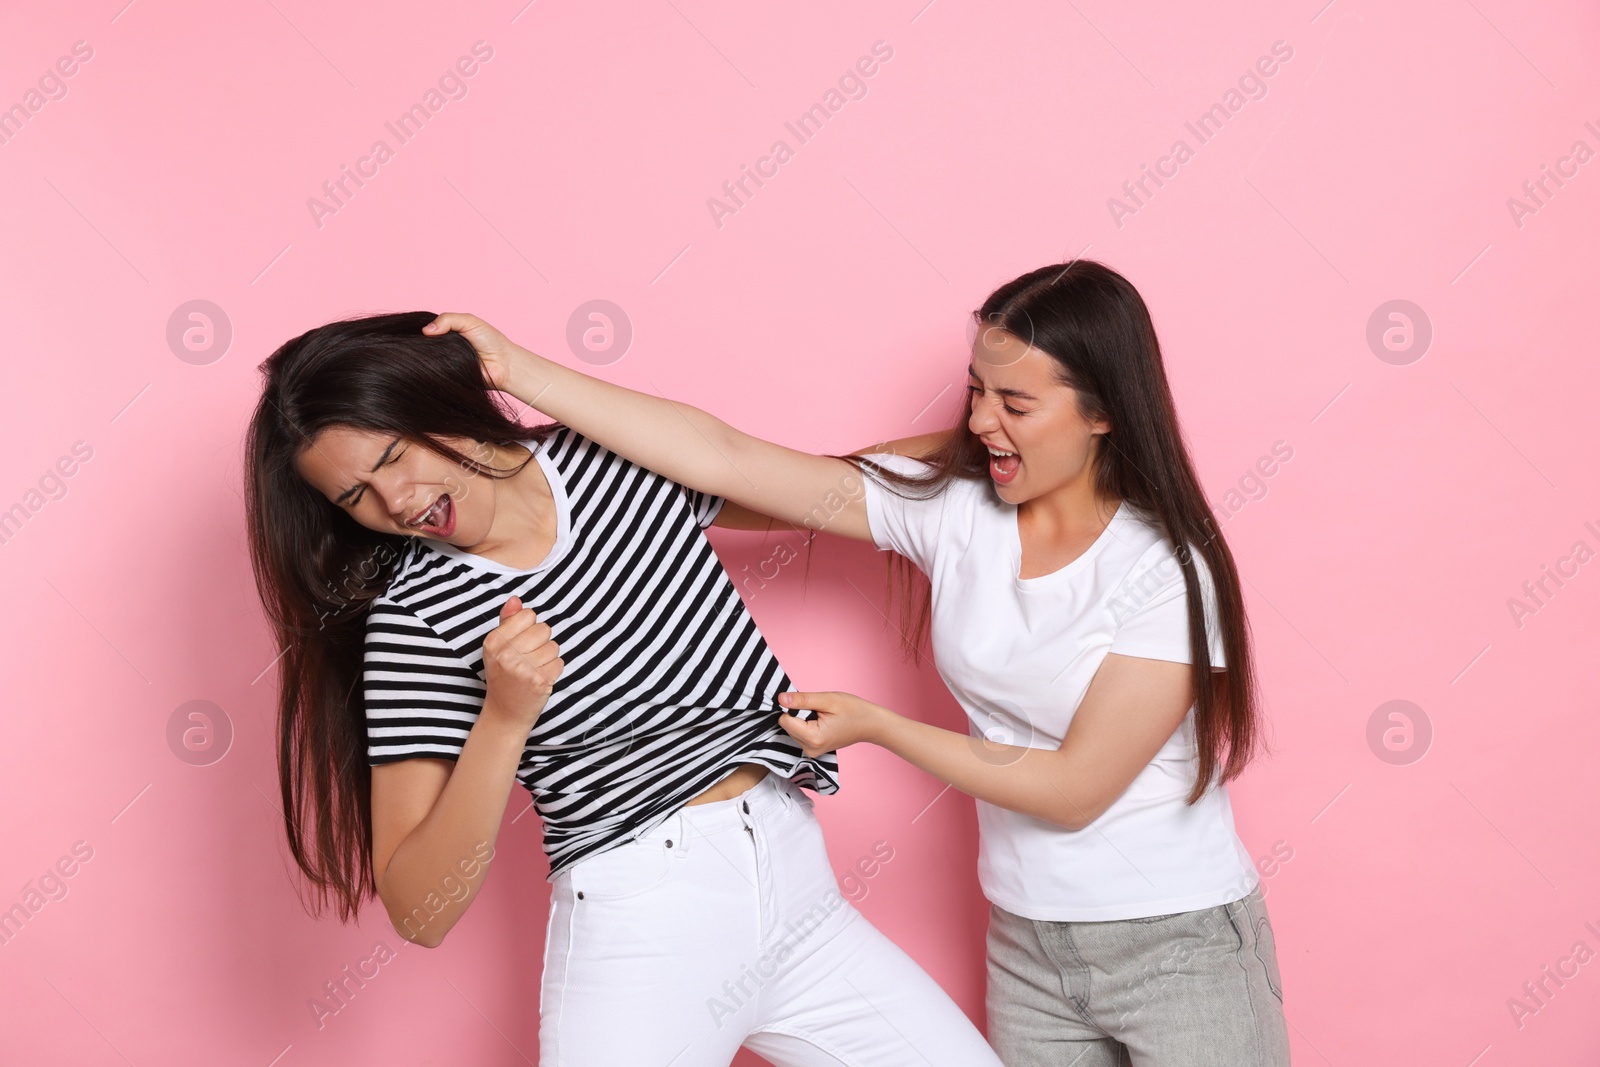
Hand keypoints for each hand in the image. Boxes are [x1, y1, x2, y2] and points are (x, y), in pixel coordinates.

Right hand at [423, 313, 530, 396]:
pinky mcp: (447, 376)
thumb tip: (425, 330)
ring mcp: (444, 362)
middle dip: (425, 342)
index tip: (419, 330)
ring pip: (427, 358)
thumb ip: (448, 319)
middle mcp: (443, 348)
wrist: (504, 364)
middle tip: (429, 340)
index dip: (422, 330)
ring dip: (431, 355)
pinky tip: (441, 363)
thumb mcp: (469, 321)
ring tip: (440, 351)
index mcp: (447, 333)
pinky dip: (437, 368)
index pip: (426, 331)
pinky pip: (435, 372)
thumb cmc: (491, 341)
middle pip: (424, 345)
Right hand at [480, 595, 563, 733]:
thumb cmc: (504, 676)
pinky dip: (554, 670)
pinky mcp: (539, 680)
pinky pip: (559, 662)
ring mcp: (522, 668)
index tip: (520, 644)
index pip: (528, 615)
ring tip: (534, 669)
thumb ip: (508, 621)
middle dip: (541, 642)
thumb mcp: (499, 648)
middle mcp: (505, 654)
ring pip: (554, 646)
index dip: (529, 628)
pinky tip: (540, 678)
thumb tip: (516, 599)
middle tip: (528, 659)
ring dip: (548, 657)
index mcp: (494, 642)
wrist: (505, 713)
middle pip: (544, 629)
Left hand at [775, 690, 892, 757]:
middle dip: (798, 713)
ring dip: (802, 719)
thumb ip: (802, 700)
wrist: (870, 724)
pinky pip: (799, 734)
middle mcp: (809, 749)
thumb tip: (780, 698)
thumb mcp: (827, 700)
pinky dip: (806, 725)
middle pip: (787, 725)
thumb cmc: (853, 710)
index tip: (809, 703)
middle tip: (819, 710)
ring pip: (792, 729)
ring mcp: (811, 752)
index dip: (793, 707)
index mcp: (812, 738)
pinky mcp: (813, 750)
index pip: (784, 720)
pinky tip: (821, 721)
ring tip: (822, 716)